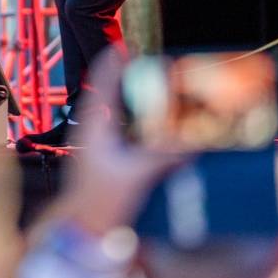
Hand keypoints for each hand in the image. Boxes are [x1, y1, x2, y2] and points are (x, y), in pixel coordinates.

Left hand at [58, 51, 188, 234]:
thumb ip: (164, 157)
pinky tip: (162, 127)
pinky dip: (143, 122)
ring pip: (120, 110)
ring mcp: (100, 142)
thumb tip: (193, 144)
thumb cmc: (99, 203)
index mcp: (95, 124)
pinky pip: (127, 129)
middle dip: (134, 78)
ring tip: (162, 92)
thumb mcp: (135, 175)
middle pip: (114, 91)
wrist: (83, 230)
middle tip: (157, 68)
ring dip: (139, 100)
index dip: (117, 60)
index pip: (104, 80)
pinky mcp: (109, 157)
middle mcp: (95, 128)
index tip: (133, 46)